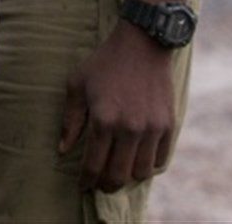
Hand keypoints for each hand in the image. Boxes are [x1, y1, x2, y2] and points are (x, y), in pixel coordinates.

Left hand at [60, 23, 178, 191]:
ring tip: (118, 170)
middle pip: (118, 176)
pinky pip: (159, 160)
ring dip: (127, 176)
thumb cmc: (104, 63)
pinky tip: (136, 158)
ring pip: (140, 172)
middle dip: (105, 185)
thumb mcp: (77, 85)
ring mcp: (151, 128)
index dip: (86, 181)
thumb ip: (70, 121)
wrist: (142, 44)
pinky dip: (148, 165)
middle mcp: (129, 128)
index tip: (82, 186)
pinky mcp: (168, 125)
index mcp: (103, 119)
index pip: (93, 165)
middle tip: (99, 184)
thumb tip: (63, 151)